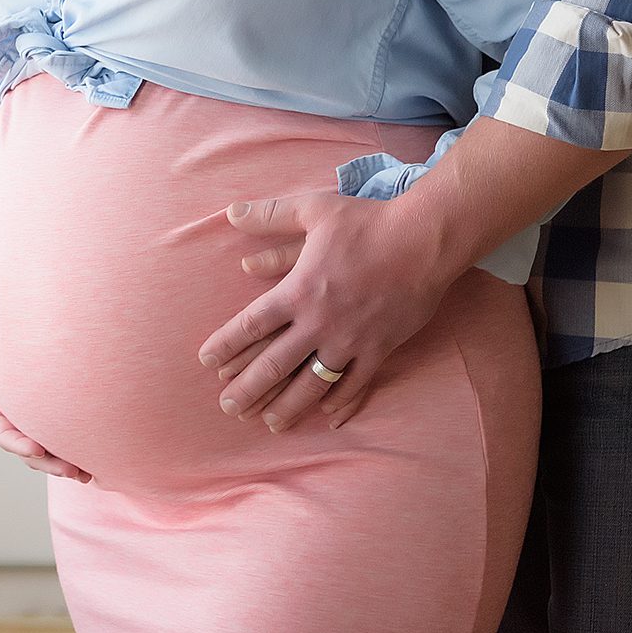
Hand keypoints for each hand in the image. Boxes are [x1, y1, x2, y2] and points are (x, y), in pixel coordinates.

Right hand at [0, 330, 92, 483]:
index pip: (2, 432)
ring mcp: (23, 427)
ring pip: (42, 453)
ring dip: (61, 465)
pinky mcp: (38, 424)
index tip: (37, 449)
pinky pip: (53, 443)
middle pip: (26, 451)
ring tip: (85, 474)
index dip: (18, 443)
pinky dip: (68, 454)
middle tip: (71, 470)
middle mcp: (6, 425)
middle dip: (48, 463)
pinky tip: (90, 462)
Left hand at [197, 190, 455, 433]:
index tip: (207, 362)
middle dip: (248, 389)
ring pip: (313, 384)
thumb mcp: (313, 209)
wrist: (424, 240)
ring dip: (289, 406)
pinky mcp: (380, 349)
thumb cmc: (367, 222)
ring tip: (269, 423)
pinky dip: (342, 402)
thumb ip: (270, 214)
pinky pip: (357, 384)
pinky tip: (329, 417)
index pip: (251, 325)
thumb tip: (231, 211)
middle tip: (228, 408)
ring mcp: (351, 340)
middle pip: (274, 364)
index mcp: (298, 290)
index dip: (226, 345)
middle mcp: (319, 322)